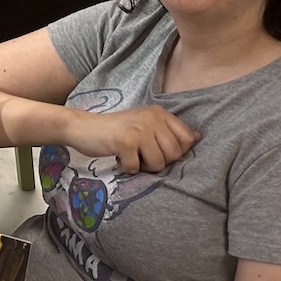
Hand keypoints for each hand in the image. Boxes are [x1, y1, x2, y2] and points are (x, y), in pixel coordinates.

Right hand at [67, 104, 200, 173]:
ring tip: (130, 156)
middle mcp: (152, 118)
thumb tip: (198, 137)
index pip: (187, 139)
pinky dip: (126, 168)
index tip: (156, 150)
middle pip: (174, 154)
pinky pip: (136, 167)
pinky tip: (118, 157)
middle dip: (158, 162)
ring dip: (143, 167)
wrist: (82, 127)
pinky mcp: (125, 142)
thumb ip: (169, 131)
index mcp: (159, 113)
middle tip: (140, 155)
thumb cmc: (115, 129)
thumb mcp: (144, 125)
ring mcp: (139, 129)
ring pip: (158, 163)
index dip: (175, 152)